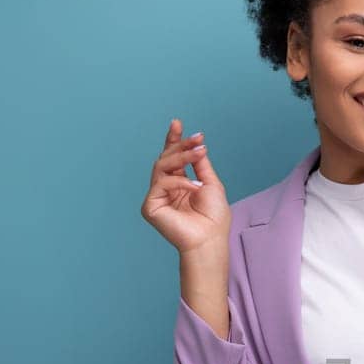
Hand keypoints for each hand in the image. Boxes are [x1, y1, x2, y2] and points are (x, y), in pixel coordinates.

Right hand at [142, 118, 230, 253]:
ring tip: (199, 153)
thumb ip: (200, 164)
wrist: (210, 239)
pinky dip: (179, 182)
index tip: (177, 123)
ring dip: (181, 157)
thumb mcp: (210, 183)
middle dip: (181, 145)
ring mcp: (156, 197)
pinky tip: (194, 187)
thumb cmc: (213, 218)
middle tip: (198, 139)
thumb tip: (196, 144)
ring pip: (161, 166)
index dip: (173, 140)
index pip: (171, 158)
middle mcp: (165, 189)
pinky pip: (161, 183)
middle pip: (165, 158)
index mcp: (178, 184)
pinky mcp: (150, 206)